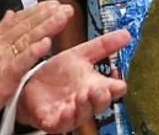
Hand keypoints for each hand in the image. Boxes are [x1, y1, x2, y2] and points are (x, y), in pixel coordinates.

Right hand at [0, 1, 73, 124]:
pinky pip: (22, 61)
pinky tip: (46, 43)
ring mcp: (4, 59)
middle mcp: (1, 46)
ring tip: (61, 17)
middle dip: (48, 14)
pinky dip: (34, 51)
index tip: (52, 3)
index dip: (38, 10)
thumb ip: (0, 30)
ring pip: (28, 38)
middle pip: (28, 26)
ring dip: (47, 26)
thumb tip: (10, 14)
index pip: (20, 20)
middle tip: (65, 6)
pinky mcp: (6, 75)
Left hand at [17, 29, 131, 131]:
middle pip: (101, 104)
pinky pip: (60, 123)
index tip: (116, 78)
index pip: (114, 90)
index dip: (117, 86)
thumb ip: (103, 46)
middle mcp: (85, 102)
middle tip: (99, 88)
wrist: (31, 83)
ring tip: (81, 95)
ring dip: (83, 106)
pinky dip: (64, 118)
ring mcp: (70, 113)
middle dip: (101, 97)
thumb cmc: (59, 73)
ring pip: (82, 114)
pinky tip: (65, 109)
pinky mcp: (52, 120)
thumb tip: (126, 34)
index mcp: (95, 86)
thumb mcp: (80, 55)